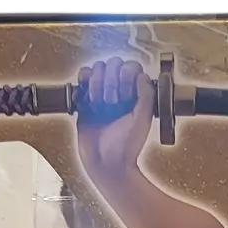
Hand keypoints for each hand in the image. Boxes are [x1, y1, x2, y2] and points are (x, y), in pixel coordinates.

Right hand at [75, 57, 153, 181]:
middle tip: (111, 103)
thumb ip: (146, 94)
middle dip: (110, 82)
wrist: (106, 163)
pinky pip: (82, 78)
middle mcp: (119, 92)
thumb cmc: (126, 146)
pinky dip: (83, 81)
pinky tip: (88, 96)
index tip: (125, 94)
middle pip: (112, 64)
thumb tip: (141, 75)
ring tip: (99, 104)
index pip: (130, 67)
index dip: (126, 77)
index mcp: (135, 94)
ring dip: (97, 84)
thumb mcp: (143, 119)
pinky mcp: (85, 101)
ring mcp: (101, 95)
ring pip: (97, 69)